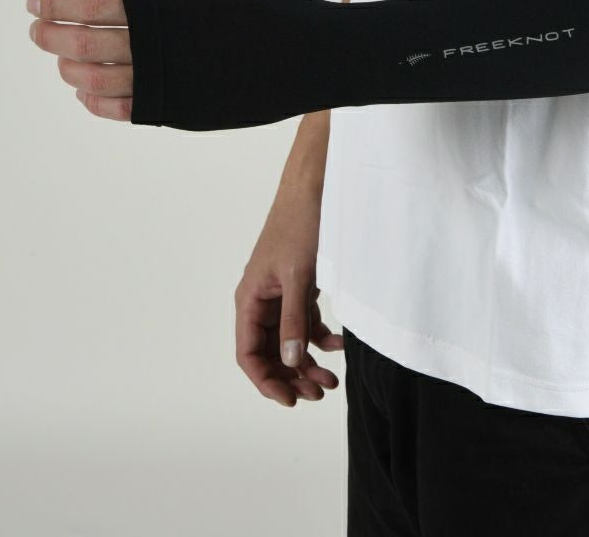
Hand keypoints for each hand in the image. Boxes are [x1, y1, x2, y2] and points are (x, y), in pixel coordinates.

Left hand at [26, 0, 274, 120]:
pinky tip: (87, 94)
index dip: (59, 5)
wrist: (315, 59)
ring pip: (102, 81)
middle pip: (89, 45)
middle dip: (54, 37)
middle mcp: (166, 47)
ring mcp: (174, 83)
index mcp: (172, 6)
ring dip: (73, 70)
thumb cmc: (276, 7)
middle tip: (37, 31)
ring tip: (61, 62)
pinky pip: (128, 111)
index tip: (34, 4)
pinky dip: (100, 104)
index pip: (97, 6)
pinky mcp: (185, 111)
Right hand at [235, 155, 343, 406]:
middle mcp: (261, 300)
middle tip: (319, 392)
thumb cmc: (300, 224)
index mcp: (250, 298)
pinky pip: (305, 322)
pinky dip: (320, 337)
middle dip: (291, 376)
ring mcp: (281, 294)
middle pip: (269, 352)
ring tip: (332, 379)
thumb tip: (288, 361)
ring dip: (307, 361)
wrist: (316, 188)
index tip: (291, 399)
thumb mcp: (299, 276)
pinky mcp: (300, 286)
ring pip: (289, 340)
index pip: (248, 354)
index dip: (266, 381)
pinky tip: (339, 344)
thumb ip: (293, 320)